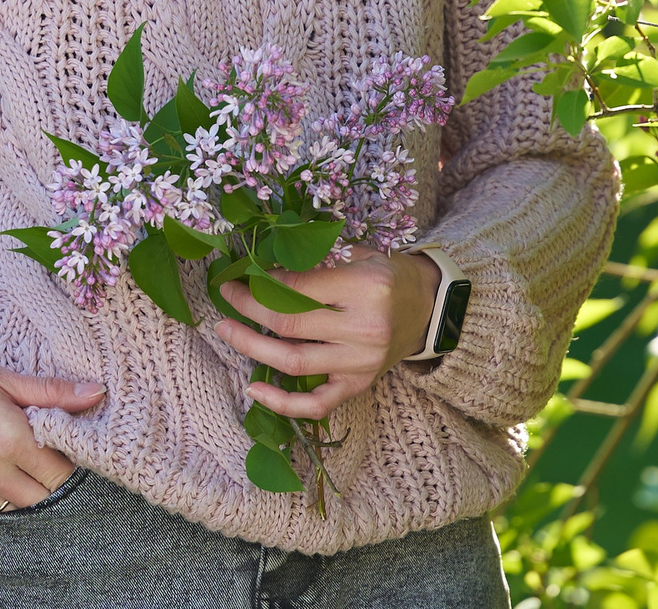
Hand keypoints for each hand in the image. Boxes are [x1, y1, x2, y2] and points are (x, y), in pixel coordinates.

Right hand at [0, 337, 104, 511]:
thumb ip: (50, 392)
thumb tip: (97, 393)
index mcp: (9, 440)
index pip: (65, 466)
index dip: (76, 450)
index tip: (74, 429)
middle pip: (49, 493)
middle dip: (59, 473)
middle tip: (55, 441)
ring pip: (23, 506)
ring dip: (35, 487)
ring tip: (30, 453)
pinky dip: (9, 494)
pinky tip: (4, 465)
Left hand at [212, 248, 441, 420]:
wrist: (430, 308)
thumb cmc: (388, 275)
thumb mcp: (358, 254)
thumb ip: (316, 261)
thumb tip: (263, 268)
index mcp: (365, 288)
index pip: (296, 289)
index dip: (261, 284)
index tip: (240, 278)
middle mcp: (364, 329)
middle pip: (289, 325)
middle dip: (249, 310)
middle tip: (227, 297)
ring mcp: (361, 363)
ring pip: (294, 362)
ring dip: (252, 348)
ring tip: (227, 331)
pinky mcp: (359, 386)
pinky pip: (316, 404)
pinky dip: (282, 403)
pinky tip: (254, 390)